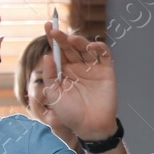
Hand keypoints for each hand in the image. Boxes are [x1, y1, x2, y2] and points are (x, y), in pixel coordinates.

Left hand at [41, 24, 117, 141]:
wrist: (90, 127)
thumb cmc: (70, 114)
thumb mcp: (55, 95)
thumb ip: (50, 76)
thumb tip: (47, 56)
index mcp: (64, 71)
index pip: (58, 51)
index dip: (53, 39)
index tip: (47, 26)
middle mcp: (78, 67)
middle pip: (70, 48)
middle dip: (62, 38)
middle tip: (54, 30)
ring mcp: (92, 68)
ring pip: (85, 49)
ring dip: (78, 42)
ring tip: (69, 40)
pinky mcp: (106, 71)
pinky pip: (104, 55)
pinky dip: (99, 48)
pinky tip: (91, 47)